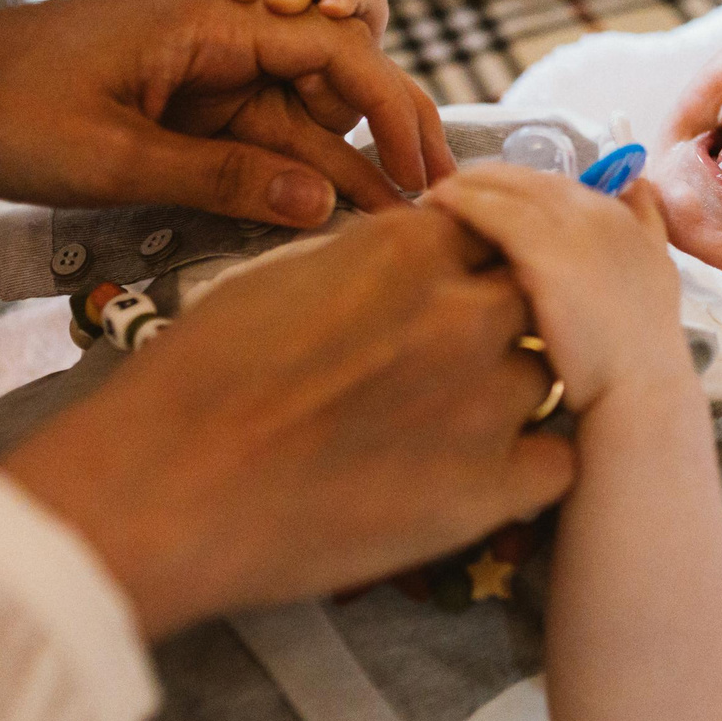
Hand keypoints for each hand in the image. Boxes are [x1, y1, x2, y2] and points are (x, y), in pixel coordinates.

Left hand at [0, 0, 452, 225]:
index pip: (336, 50)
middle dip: (382, 140)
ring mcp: (198, 67)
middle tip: (428, 207)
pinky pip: (253, 135)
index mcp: (208, 20)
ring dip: (339, 166)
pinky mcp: (177, 101)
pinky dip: (288, 173)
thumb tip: (323, 205)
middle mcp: (217, 33)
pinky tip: (321, 216)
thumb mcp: (111, 159)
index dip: (394, 110)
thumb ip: (223, 181)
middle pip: (331, 81)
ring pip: (297, 115)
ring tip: (387, 227)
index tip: (424, 173)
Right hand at [2, 209, 572, 636]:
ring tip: (454, 422)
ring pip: (550, 374)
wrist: (160, 489)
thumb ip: (370, 259)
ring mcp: (486, 403)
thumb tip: (415, 256)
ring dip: (515, 392)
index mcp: (411, 249)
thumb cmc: (194, 381)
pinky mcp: (487, 490)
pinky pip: (561, 461)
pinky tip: (492, 471)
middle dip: (507, 319)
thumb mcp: (282, 275)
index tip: (466, 282)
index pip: (497, 230)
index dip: (482, 258)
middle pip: (538, 296)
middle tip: (463, 354)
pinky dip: (536, 464)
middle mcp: (466, 313)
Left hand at [425, 165, 688, 412]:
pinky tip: (430, 209)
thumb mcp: (656, 275)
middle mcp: (597, 208)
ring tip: (427, 202)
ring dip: (462, 186)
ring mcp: (572, 225)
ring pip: (502, 184)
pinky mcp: (543, 247)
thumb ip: (645, 227)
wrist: (640, 393)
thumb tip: (637, 189)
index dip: (512, 190)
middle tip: (442, 197)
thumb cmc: (633, 355)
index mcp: (619, 215)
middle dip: (481, 181)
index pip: (550, 184)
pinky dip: (457, 201)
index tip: (482, 205)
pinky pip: (488, 208)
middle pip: (523, 177)